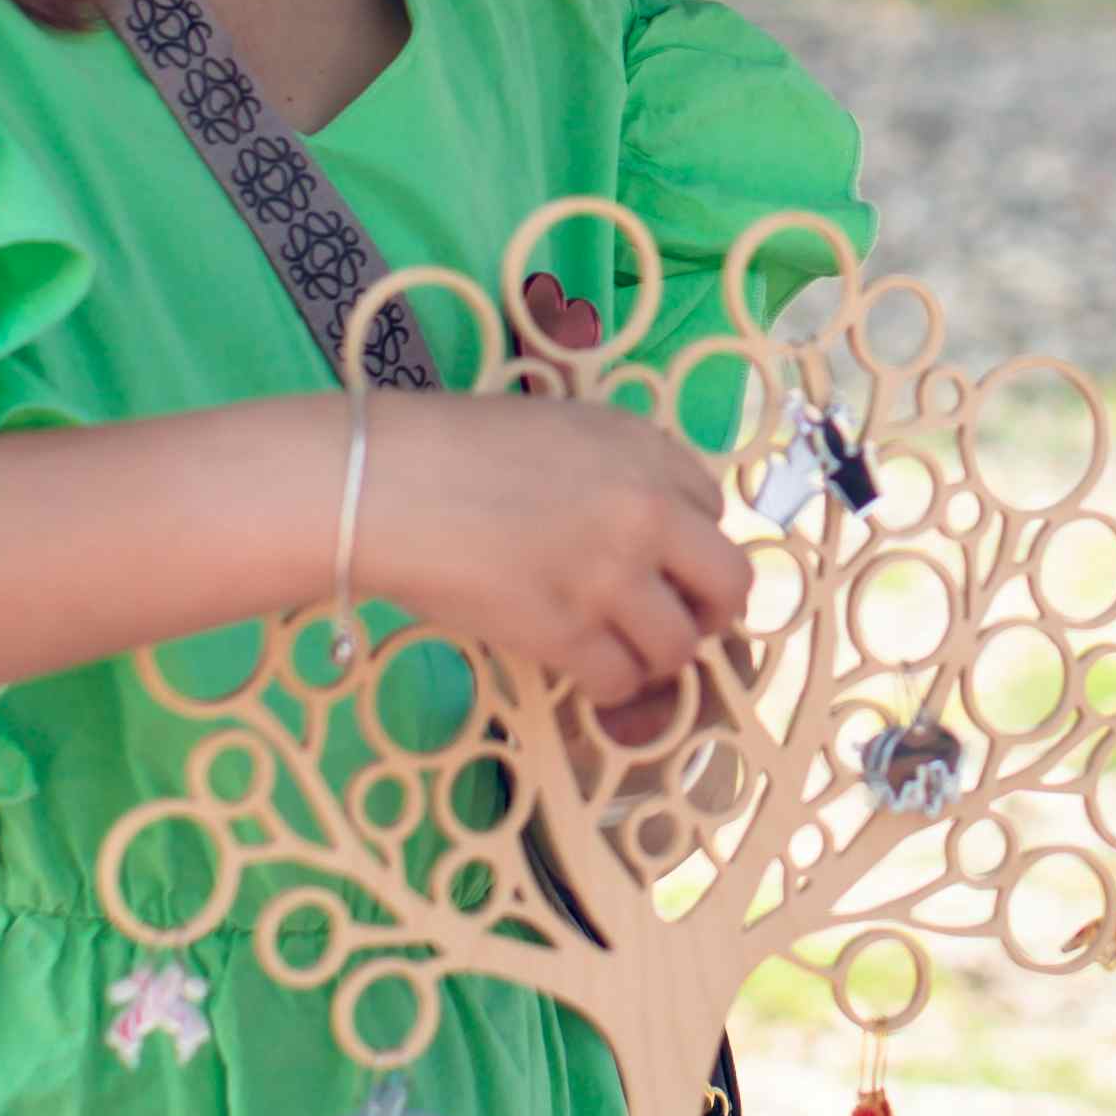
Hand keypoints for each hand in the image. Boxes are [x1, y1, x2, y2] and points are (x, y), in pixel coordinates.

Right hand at [342, 391, 749, 707]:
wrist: (386, 484)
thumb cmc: (454, 448)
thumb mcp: (558, 428)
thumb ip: (615, 470)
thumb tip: (651, 532)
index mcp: (644, 449)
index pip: (713, 510)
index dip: (691, 545)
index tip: (669, 564)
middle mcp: (646, 510)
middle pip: (729, 583)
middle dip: (711, 613)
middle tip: (681, 625)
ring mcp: (611, 575)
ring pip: (678, 644)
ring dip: (656, 659)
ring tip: (623, 653)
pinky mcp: (567, 631)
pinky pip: (619, 680)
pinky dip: (609, 687)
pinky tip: (586, 674)